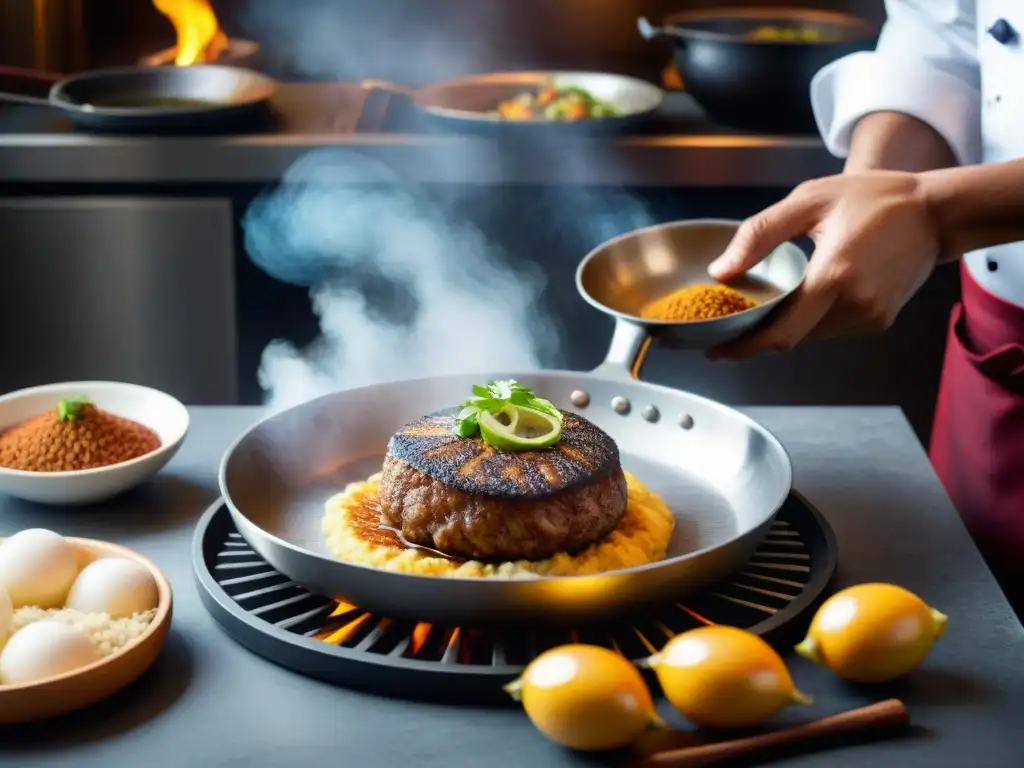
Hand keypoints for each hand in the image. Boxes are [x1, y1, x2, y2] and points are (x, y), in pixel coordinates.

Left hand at [706, 171, 946, 360]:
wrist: (936, 212)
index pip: (781, 331)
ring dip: (785, 326)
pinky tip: (802, 300)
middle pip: (792, 338)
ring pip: (810, 336)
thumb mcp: (808, 201)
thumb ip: (759, 235)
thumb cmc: (874, 199)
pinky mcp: (879, 321)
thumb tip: (722, 271)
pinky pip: (831, 329)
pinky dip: (810, 320)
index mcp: (835, 276)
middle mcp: (855, 305)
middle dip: (758, 337)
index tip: (716, 352)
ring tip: (763, 308)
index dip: (745, 347)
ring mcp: (870, 318)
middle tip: (728, 329)